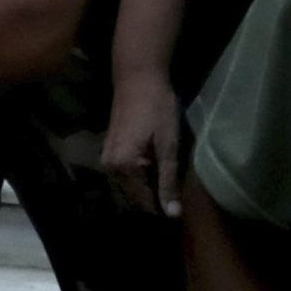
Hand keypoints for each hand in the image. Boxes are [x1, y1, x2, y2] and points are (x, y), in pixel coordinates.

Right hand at [102, 68, 183, 217]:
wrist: (138, 75)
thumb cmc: (157, 108)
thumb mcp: (168, 146)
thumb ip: (168, 181)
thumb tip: (173, 215)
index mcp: (123, 166)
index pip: (145, 201)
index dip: (164, 207)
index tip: (182, 208)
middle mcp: (110, 165)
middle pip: (136, 194)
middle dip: (156, 196)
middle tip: (179, 192)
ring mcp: (108, 156)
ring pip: (132, 183)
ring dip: (150, 184)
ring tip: (171, 179)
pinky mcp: (111, 148)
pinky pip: (127, 172)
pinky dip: (143, 173)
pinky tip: (158, 166)